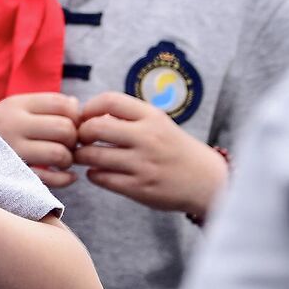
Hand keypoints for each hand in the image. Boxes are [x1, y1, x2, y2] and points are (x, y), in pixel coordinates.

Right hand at [0, 92, 82, 188]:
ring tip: (62, 161)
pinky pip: (51, 179)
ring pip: (59, 154)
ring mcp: (13, 151)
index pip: (62, 104)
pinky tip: (67, 177)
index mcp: (17, 104)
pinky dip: (66, 179)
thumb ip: (44, 105)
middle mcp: (14, 124)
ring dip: (69, 160)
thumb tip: (76, 105)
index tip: (71, 125)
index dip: (75, 116)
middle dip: (74, 139)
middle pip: (64, 128)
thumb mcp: (14, 108)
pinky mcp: (13, 174)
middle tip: (68, 145)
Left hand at [73, 92, 226, 217]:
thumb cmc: (175, 149)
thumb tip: (86, 114)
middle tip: (81, 139)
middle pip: (95, 127)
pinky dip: (93, 175)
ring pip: (92, 156)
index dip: (89, 107)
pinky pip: (101, 178)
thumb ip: (128, 116)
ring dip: (82, 156)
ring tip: (85, 156)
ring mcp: (143, 164)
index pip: (109, 100)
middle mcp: (147, 138)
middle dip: (80, 133)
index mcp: (151, 117)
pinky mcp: (139, 188)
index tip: (85, 117)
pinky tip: (98, 172)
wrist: (208, 181)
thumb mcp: (158, 123)